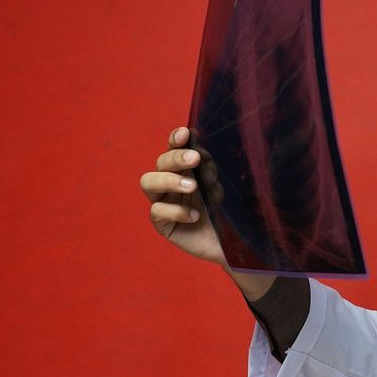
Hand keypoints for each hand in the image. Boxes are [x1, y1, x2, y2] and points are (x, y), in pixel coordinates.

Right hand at [140, 127, 224, 266]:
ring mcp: (162, 201)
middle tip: (193, 159)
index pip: (173, 148)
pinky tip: (195, 216)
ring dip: (170, 180)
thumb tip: (200, 154)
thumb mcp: (217, 188)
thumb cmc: (221, 213)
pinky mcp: (160, 222)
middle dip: (176, 158)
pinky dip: (177, 212)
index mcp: (182, 170)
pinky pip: (158, 211)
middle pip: (160, 162)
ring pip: (149, 182)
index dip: (176, 139)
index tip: (186, 133)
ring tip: (192, 187)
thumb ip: (207, 170)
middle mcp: (168, 182)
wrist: (227, 243)